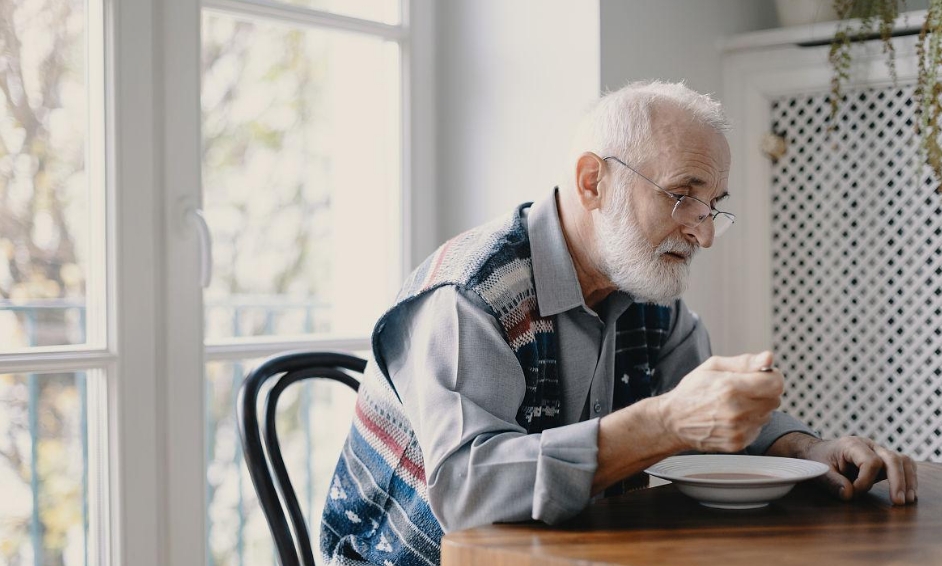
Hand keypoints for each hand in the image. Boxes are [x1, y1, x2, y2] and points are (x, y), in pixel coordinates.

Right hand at [655, 351, 782, 452]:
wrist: (672, 421)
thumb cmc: (692, 390)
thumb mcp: (713, 367)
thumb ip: (745, 362)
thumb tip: (769, 357)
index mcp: (731, 387)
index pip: (776, 383)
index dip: (771, 377)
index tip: (760, 376)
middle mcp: (737, 411)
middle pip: (775, 399)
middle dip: (763, 392)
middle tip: (742, 390)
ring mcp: (738, 430)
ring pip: (767, 415)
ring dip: (757, 408)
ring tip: (734, 405)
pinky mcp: (738, 443)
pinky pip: (757, 429)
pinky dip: (749, 423)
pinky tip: (731, 418)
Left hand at [779, 434, 917, 504]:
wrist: (817, 451)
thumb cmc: (818, 460)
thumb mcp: (819, 470)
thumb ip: (833, 482)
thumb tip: (850, 494)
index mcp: (851, 445)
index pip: (870, 461)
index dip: (866, 481)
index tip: (854, 492)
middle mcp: (869, 445)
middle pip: (892, 458)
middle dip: (897, 481)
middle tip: (898, 502)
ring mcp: (878, 451)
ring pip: (903, 460)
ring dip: (908, 480)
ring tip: (907, 500)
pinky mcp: (883, 461)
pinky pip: (903, 465)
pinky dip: (909, 478)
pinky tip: (908, 494)